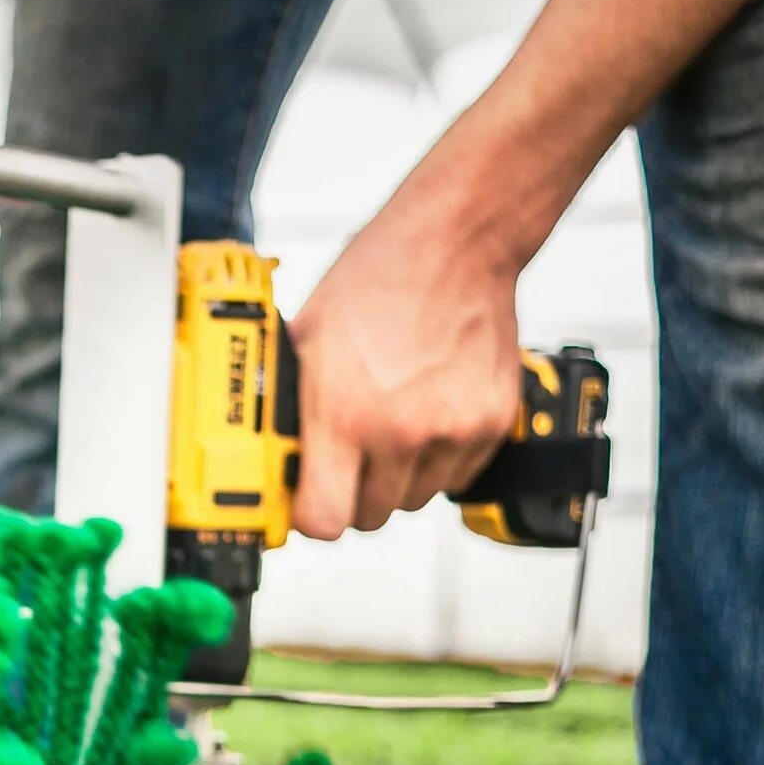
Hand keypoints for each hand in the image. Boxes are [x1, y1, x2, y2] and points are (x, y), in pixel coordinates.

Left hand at [287, 194, 524, 538]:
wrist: (454, 244)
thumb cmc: (375, 282)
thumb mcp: (304, 341)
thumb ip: (290, 409)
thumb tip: (271, 461)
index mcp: (343, 413)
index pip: (325, 520)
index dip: (312, 516)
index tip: (308, 502)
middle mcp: (400, 430)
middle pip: (370, 517)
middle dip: (354, 493)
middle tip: (350, 454)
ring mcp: (452, 430)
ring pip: (414, 499)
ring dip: (398, 476)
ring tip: (392, 421)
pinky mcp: (492, 424)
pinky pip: (456, 476)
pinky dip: (440, 457)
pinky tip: (428, 410)